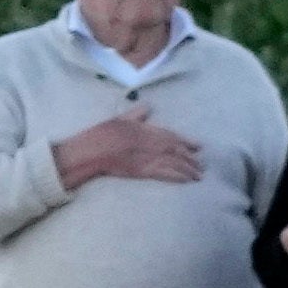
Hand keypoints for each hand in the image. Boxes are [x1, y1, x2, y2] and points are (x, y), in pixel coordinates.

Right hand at [51, 112, 204, 187]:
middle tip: (201, 165)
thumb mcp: (117, 120)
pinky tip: (186, 180)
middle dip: (190, 158)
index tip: (198, 146)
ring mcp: (147, 157)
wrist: (87, 153)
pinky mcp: (141, 171)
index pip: (170, 135)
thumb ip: (135, 115)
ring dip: (188, 169)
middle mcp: (150, 142)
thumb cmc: (98, 135)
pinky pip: (164, 173)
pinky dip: (177, 176)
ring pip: (173, 162)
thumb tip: (148, 107)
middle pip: (176, 150)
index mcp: (145, 128)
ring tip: (198, 176)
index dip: (186, 141)